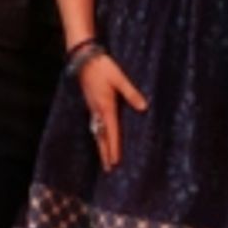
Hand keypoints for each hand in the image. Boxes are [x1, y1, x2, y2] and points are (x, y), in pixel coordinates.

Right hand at [80, 53, 148, 172]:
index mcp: (105, 107)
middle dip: (105, 154)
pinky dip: (97, 135)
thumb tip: (143, 107)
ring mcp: (92, 108)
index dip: (114, 148)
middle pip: (101, 137)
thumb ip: (131, 93)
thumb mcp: (120, 78)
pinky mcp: (90, 103)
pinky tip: (99, 137)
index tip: (116, 162)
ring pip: (96, 132)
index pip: (112, 132)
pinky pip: (94, 124)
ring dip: (101, 146)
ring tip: (104, 159)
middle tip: (108, 169)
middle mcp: (97, 111)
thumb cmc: (103, 67)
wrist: (83, 58)